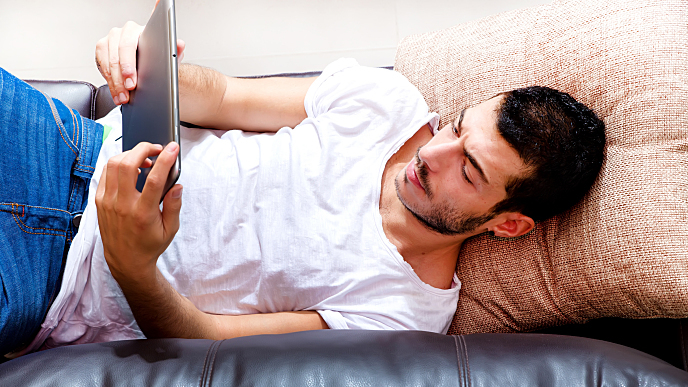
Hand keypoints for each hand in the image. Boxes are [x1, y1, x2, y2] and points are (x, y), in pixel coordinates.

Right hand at [94, 13, 185, 104]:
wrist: (149, 60)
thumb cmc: (157, 55)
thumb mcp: (168, 54)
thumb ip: (175, 49)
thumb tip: (180, 44)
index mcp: (138, 30)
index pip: (128, 46)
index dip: (128, 65)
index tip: (132, 82)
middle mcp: (121, 32)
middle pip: (116, 57)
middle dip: (121, 78)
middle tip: (128, 92)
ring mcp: (110, 40)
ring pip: (108, 64)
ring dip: (115, 84)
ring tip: (123, 98)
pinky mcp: (102, 49)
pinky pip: (102, 67)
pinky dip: (110, 84)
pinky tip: (116, 94)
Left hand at [95, 142, 182, 282]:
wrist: (126, 261)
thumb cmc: (150, 245)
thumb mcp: (170, 229)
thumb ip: (174, 205)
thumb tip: (177, 185)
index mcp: (143, 213)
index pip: (154, 179)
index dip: (165, 159)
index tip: (172, 148)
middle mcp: (123, 206)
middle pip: (128, 164)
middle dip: (143, 149)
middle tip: (156, 149)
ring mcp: (108, 202)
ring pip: (113, 165)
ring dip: (130, 155)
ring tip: (144, 158)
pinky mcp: (100, 201)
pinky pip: (106, 174)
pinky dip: (118, 164)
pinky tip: (131, 167)